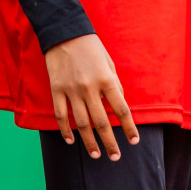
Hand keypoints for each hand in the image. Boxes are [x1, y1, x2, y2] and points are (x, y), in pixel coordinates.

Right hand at [45, 33, 137, 159]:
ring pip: (81, 122)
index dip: (129, 128)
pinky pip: (61, 114)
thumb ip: (115, 85)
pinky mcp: (57, 89)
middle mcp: (89, 88)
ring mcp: (71, 90)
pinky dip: (65, 129)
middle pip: (101, 122)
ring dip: (89, 141)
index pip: (121, 110)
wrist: (63, 32)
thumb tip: (117, 105)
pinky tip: (70, 140)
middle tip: (115, 157)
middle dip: (110, 142)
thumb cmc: (90, 47)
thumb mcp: (109, 63)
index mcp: (106, 80)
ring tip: (96, 154)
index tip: (133, 141)